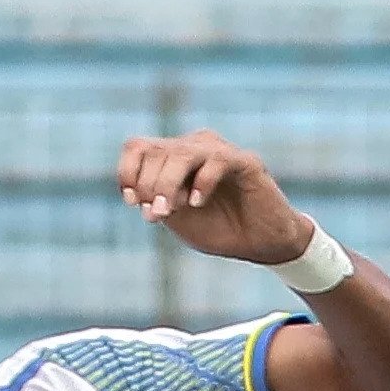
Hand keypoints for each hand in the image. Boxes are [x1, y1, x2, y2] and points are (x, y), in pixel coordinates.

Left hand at [116, 131, 312, 264]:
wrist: (261, 243)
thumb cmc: (219, 229)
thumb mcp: (179, 220)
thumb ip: (158, 205)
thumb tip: (136, 197)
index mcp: (174, 159)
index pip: (138, 147)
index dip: (128, 172)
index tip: (132, 202)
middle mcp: (194, 147)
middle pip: (157, 150)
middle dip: (150, 186)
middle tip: (157, 215)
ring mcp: (219, 152)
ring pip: (182, 153)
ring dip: (168, 183)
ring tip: (170, 210)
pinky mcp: (245, 161)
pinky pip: (216, 161)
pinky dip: (201, 183)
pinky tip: (197, 203)